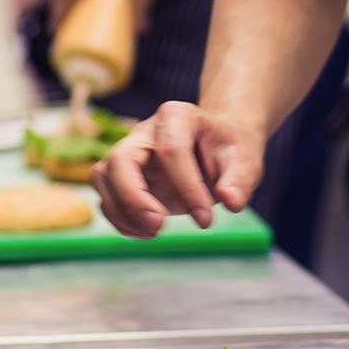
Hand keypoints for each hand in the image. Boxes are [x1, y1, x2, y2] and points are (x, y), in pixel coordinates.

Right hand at [91, 102, 264, 237]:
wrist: (216, 149)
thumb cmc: (229, 151)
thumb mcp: (246, 161)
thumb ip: (240, 180)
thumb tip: (231, 202)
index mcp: (177, 116)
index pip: (171, 150)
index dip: (187, 187)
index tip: (206, 219)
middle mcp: (144, 132)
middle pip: (119, 160)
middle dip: (134, 198)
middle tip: (159, 226)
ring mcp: (128, 152)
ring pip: (102, 177)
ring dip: (122, 212)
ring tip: (154, 232)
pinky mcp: (121, 176)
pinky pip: (105, 197)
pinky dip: (120, 220)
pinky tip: (146, 232)